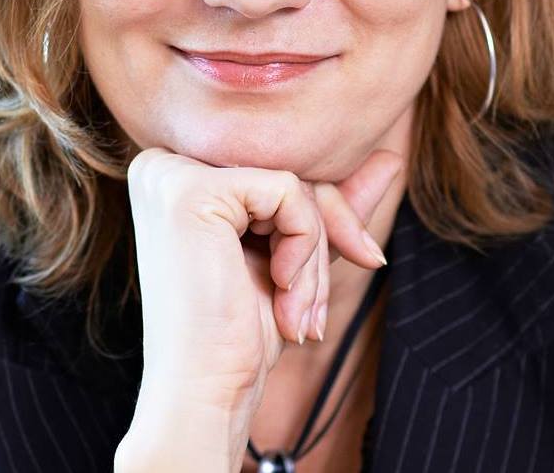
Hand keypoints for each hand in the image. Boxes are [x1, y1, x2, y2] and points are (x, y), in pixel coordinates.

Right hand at [120, 145, 402, 463]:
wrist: (203, 396)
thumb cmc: (238, 336)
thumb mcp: (293, 257)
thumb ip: (330, 206)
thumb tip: (391, 157)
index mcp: (173, 175)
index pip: (272, 170)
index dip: (318, 221)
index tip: (341, 268)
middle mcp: (162, 165)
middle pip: (284, 171)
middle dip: (325, 239)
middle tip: (316, 311)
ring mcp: (171, 174)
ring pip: (293, 183)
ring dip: (314, 256)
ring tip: (297, 314)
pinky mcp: (192, 191)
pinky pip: (289, 191)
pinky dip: (305, 245)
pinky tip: (278, 287)